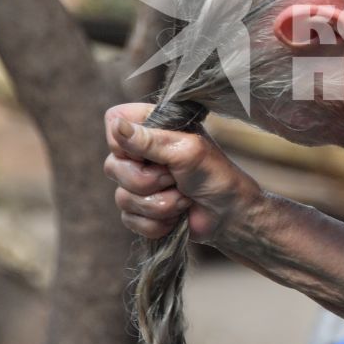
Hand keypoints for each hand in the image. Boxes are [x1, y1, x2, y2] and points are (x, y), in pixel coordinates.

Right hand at [104, 102, 262, 242]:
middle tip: (176, 178)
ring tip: (184, 198)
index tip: (152, 152)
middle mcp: (141, 153)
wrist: (230, 216)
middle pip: (112, 166)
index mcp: (152, 127)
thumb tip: (116, 126)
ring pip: (121, 197)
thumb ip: (149, 140)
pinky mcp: (140, 210)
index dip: (126, 141)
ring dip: (159, 204)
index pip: (114, 121)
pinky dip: (157, 223)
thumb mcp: (186, 151)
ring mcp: (138, 182)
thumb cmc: (216, 176)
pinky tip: (177, 216)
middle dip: (149, 180)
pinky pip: (129, 219)